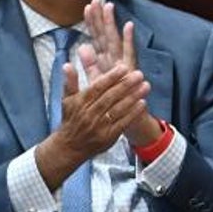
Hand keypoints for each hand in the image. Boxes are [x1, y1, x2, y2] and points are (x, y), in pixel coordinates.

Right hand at [35, 62, 149, 189]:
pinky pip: (122, 123)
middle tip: (139, 74)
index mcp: (80, 102)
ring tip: (145, 86)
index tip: (124, 67)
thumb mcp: (67, 99)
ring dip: (133, 97)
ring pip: (118, 109)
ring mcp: (99, 126)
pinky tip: (142, 103)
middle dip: (126, 84)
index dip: (111, 77)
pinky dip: (133, 113)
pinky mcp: (108, 137)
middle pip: (110, 97)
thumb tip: (67, 64)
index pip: (98, 87)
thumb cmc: (70, 119)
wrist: (69, 147)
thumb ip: (70, 81)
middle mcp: (90, 114)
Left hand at [78, 0, 160, 145]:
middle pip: (105, 34)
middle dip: (101, 17)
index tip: (87, 5)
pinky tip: (128, 25)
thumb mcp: (97, 79)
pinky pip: (128, 53)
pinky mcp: (130, 70)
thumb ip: (90, 63)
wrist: (128, 116)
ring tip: (109, 7)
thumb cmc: (112, 98)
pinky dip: (128, 39)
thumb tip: (81, 46)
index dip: (91, 22)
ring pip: (115, 39)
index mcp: (104, 59)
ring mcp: (122, 63)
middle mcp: (114, 58)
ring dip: (112, 23)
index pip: (96, 37)